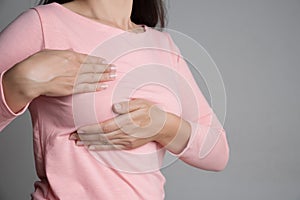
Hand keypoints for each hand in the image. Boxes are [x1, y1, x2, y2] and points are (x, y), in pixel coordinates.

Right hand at [3, 49, 115, 111]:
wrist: (30, 77)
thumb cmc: (36, 64)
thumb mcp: (50, 53)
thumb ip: (63, 54)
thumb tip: (71, 54)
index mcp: (70, 57)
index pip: (88, 59)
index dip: (98, 61)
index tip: (105, 61)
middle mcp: (75, 67)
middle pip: (94, 68)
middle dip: (105, 69)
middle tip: (115, 69)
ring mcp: (74, 78)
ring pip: (93, 77)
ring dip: (104, 77)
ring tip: (113, 76)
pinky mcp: (71, 88)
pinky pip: (87, 87)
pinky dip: (97, 87)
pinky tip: (104, 86)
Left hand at [70, 98, 191, 153]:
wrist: (162, 127)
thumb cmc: (151, 113)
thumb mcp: (141, 104)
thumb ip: (128, 105)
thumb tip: (114, 107)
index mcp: (127, 123)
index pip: (104, 127)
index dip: (91, 129)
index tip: (79, 129)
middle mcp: (125, 134)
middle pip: (101, 137)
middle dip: (86, 137)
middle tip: (72, 136)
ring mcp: (127, 141)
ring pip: (104, 144)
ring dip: (90, 143)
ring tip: (77, 142)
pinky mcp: (128, 145)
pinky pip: (111, 148)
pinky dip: (100, 148)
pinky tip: (92, 147)